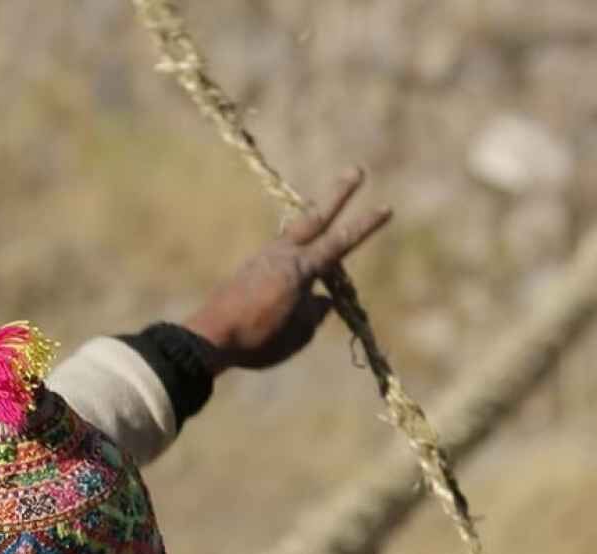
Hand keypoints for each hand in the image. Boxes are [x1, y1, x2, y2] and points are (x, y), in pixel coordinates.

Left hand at [183, 167, 393, 373]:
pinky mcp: (251, 268)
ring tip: (323, 221)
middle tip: (356, 170)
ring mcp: (264, 257)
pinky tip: (289, 274)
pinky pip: (281, 256)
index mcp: (300, 269)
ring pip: (296, 234)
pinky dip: (294, 255)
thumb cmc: (259, 340)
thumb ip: (316, 312)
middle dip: (339, 194)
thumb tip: (322, 299)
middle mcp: (282, 254)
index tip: (386, 207)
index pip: (340, 242)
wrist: (210, 337)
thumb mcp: (298, 333)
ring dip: (313, 224)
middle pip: (316, 217)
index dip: (365, 225)